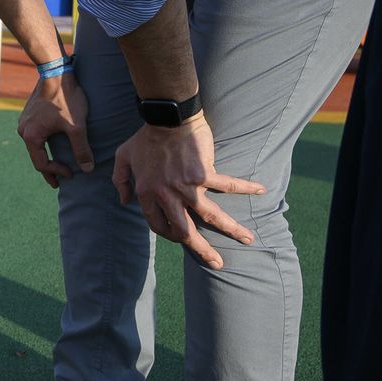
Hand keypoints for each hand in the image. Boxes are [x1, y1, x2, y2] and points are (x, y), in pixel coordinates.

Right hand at [18, 73, 92, 187]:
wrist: (56, 72)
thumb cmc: (66, 99)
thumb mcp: (76, 127)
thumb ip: (81, 150)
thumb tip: (86, 169)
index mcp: (31, 136)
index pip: (42, 164)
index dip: (57, 172)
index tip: (71, 174)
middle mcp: (23, 130)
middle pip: (36, 156)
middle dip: (49, 168)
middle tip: (59, 180)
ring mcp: (24, 121)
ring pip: (35, 145)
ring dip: (46, 155)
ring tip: (57, 162)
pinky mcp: (29, 113)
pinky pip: (36, 134)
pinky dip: (45, 143)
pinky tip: (54, 143)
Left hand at [112, 114, 263, 268]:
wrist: (165, 118)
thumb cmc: (144, 137)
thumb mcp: (122, 158)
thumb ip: (121, 180)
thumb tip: (124, 201)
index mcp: (147, 194)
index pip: (159, 225)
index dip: (170, 234)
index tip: (182, 237)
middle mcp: (167, 195)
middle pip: (185, 232)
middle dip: (202, 250)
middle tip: (217, 262)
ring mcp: (187, 187)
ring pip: (211, 217)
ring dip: (231, 230)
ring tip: (248, 239)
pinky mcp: (204, 174)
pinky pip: (228, 185)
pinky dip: (245, 187)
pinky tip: (261, 190)